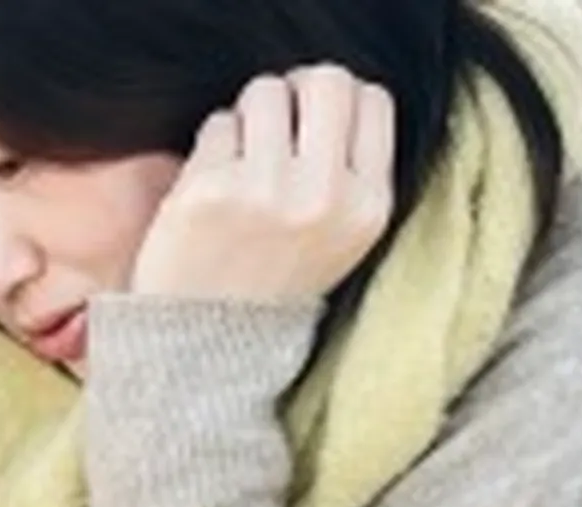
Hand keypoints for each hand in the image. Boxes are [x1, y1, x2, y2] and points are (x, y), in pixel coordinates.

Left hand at [127, 67, 396, 304]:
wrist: (208, 350)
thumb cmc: (272, 285)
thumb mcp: (340, 239)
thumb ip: (351, 171)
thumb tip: (340, 93)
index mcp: (367, 207)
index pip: (372, 99)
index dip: (338, 100)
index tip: (313, 122)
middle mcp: (324, 195)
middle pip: (324, 81)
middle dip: (295, 93)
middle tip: (274, 124)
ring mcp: (266, 191)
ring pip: (264, 94)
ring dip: (248, 117)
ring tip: (240, 163)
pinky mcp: (210, 191)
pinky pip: (218, 125)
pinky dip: (211, 147)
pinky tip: (211, 189)